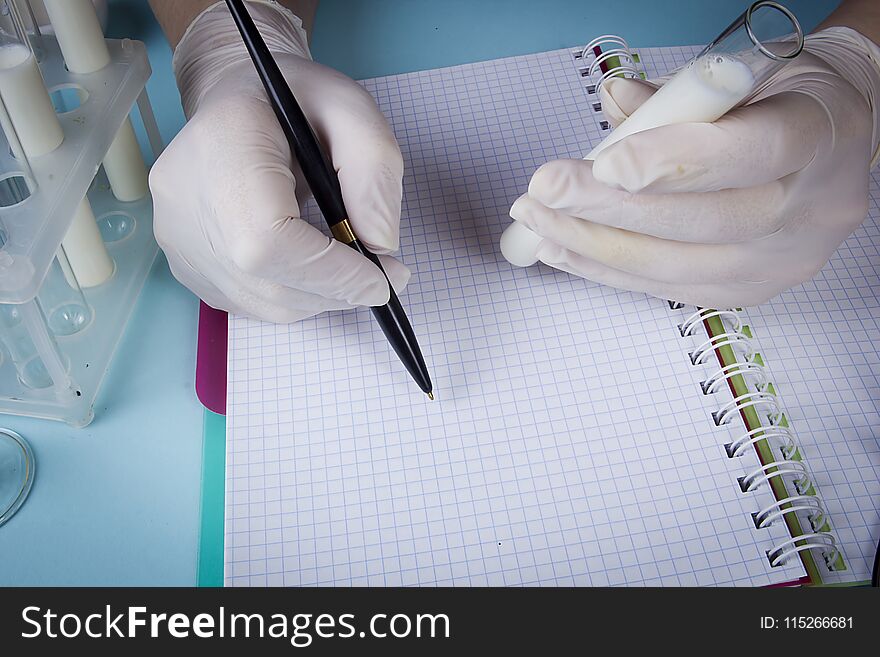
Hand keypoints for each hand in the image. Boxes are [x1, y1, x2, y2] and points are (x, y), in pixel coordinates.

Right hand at [150, 2, 408, 321]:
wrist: (238, 97)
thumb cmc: (296, 100)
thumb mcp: (353, 110)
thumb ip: (375, 172)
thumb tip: (380, 246)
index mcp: (222, 147)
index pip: (267, 241)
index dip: (331, 273)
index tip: (385, 278)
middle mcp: (184, 199)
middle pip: (266, 282)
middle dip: (336, 290)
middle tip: (380, 276)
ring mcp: (176, 237)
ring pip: (261, 303)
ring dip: (319, 298)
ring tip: (346, 265)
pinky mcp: (184, 263)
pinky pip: (247, 303)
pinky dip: (292, 297)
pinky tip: (308, 264)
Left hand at [509, 27, 879, 307]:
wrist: (833, 143)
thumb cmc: (780, 102)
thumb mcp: (744, 76)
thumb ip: (678, 94)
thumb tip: (613, 99)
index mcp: (819, 136)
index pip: (747, 154)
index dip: (672, 163)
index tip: (604, 166)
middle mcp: (810, 210)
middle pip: (701, 221)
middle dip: (608, 210)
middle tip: (542, 194)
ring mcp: (781, 261)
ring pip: (676, 266)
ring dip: (593, 246)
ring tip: (536, 224)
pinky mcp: (749, 291)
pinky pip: (667, 289)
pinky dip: (608, 270)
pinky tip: (563, 251)